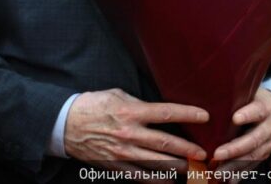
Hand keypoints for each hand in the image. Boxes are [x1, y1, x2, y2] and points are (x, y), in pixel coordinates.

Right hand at [64, 89, 207, 170]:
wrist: (66, 124)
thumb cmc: (92, 105)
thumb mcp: (115, 95)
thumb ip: (137, 103)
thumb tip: (157, 110)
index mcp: (130, 111)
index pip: (165, 113)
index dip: (187, 114)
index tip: (204, 116)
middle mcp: (129, 133)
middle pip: (166, 143)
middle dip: (188, 149)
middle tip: (202, 153)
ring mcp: (123, 152)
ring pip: (156, 163)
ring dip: (177, 167)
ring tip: (191, 169)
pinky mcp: (116, 165)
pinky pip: (140, 176)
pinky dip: (156, 181)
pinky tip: (168, 182)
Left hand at [211, 88, 270, 170]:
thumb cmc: (255, 99)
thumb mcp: (250, 92)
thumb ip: (235, 95)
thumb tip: (207, 91)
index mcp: (266, 108)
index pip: (257, 111)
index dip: (247, 115)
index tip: (235, 118)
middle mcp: (269, 127)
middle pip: (254, 139)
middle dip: (235, 149)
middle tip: (217, 154)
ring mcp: (270, 142)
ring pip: (253, 156)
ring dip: (235, 165)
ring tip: (217, 172)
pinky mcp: (266, 153)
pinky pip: (254, 165)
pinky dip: (241, 173)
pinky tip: (229, 179)